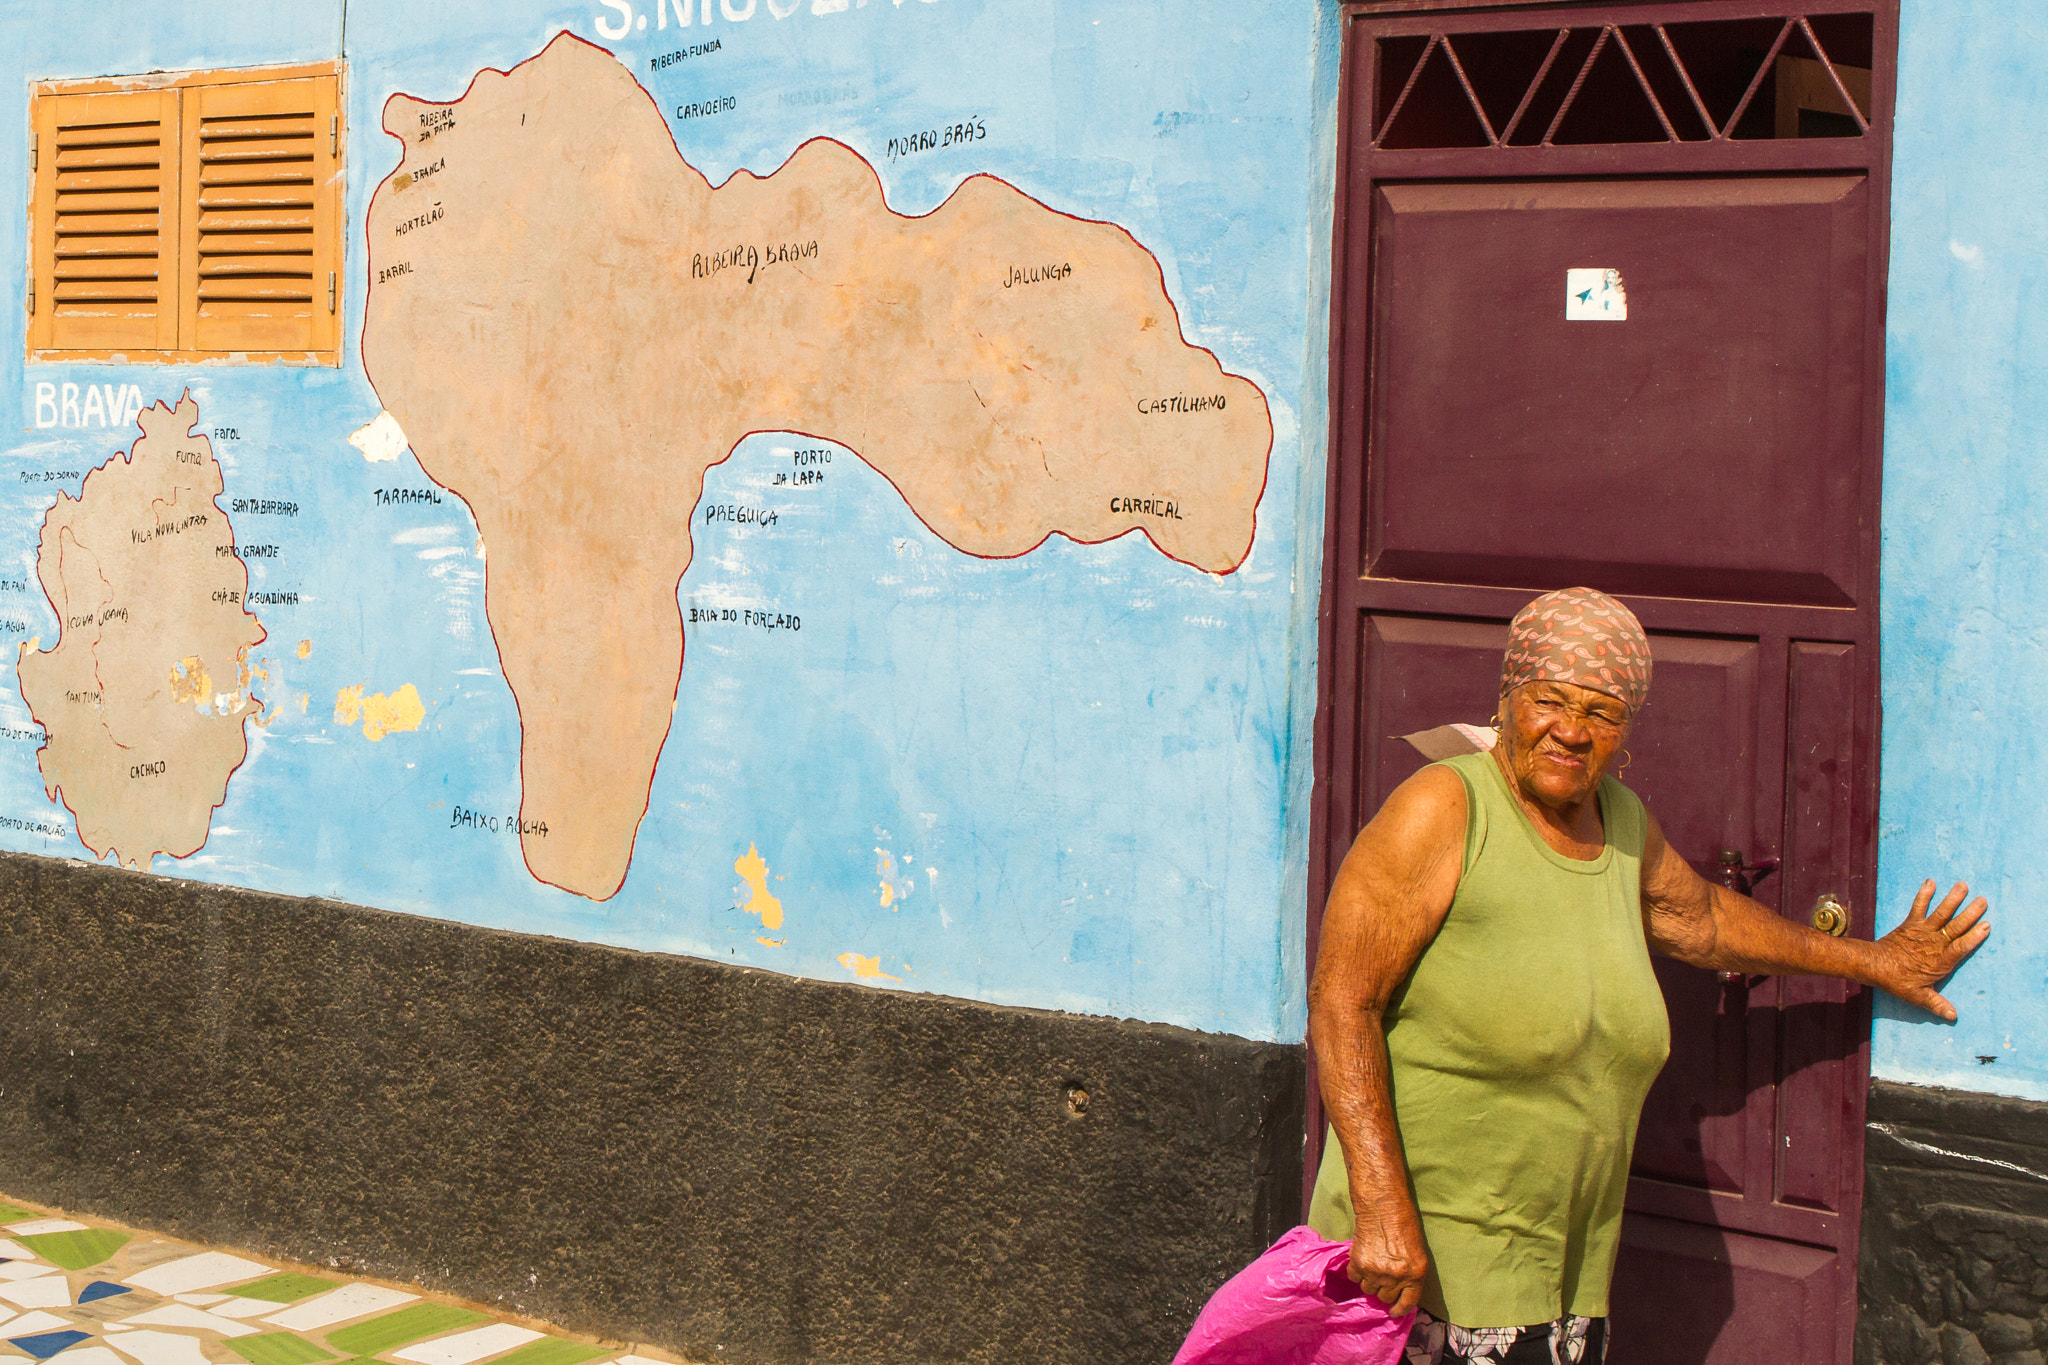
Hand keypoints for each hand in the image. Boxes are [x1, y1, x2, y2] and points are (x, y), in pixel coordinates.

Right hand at [1348, 1200, 1428, 1316]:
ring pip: (1368, 1289)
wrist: (1382, 1205)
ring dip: (1369, 1280)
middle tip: (1382, 1277)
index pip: (1408, 1302)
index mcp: (1416, 1274)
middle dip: (1384, 1290)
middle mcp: (1397, 1277)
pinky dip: (1356, 1272)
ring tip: (1372, 1264)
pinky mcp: (1359, 1264)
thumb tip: (1399, 1292)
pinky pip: (1354, 1278)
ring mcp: (1376, 1272)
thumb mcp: (1417, 1252)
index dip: (1400, 1309)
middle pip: (1386, 1297)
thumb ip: (1411, 1274)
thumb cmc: (1404, 1223)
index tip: (1394, 1312)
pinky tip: (1361, 1259)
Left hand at [1873, 879, 1989, 1020]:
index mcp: (1941, 960)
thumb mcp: (1919, 996)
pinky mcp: (1910, 924)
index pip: (1962, 946)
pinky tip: (1931, 881)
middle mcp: (1934, 943)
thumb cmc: (1897, 981)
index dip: (1974, 936)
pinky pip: (1918, 906)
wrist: (1873, 966)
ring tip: (1963, 886)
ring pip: (1941, 913)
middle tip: (1983, 900)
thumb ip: (1937, 1004)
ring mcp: (1922, 931)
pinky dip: (1924, 894)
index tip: (1986, 925)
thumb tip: (1954, 1016)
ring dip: (1952, 899)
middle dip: (1970, 913)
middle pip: (1956, 926)